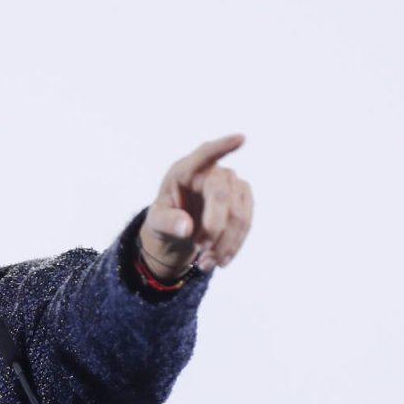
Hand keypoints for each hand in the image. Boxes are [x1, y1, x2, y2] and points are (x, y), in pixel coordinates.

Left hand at [140, 134, 252, 277]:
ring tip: (206, 265)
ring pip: (239, 213)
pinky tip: (221, 260)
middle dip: (214, 228)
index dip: (223, 147)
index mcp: (185, 170)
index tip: (241, 139)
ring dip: (225, 243)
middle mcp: (212, 172)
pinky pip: (247, 222)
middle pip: (221, 195)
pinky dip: (235, 245)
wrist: (181, 230)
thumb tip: (185, 227)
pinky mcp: (244, 199)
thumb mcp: (156, 223)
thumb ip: (166, 222)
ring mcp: (231, 183)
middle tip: (200, 252)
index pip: (205, 154)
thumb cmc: (166, 219)